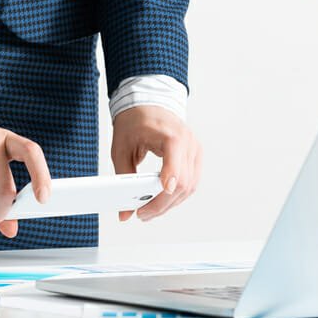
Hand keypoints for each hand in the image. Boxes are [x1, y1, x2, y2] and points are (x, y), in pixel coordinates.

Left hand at [111, 105, 201, 221]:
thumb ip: (123, 179)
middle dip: (162, 204)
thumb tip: (124, 212)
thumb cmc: (135, 121)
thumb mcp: (122, 148)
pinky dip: (176, 194)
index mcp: (172, 136)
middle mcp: (188, 143)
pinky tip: (161, 200)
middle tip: (142, 214)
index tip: (154, 203)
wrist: (148, 103)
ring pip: (190, 187)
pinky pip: (191, 182)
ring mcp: (195, 149)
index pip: (175, 167)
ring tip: (149, 211)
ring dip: (170, 203)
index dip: (167, 188)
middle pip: (183, 183)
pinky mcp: (195, 156)